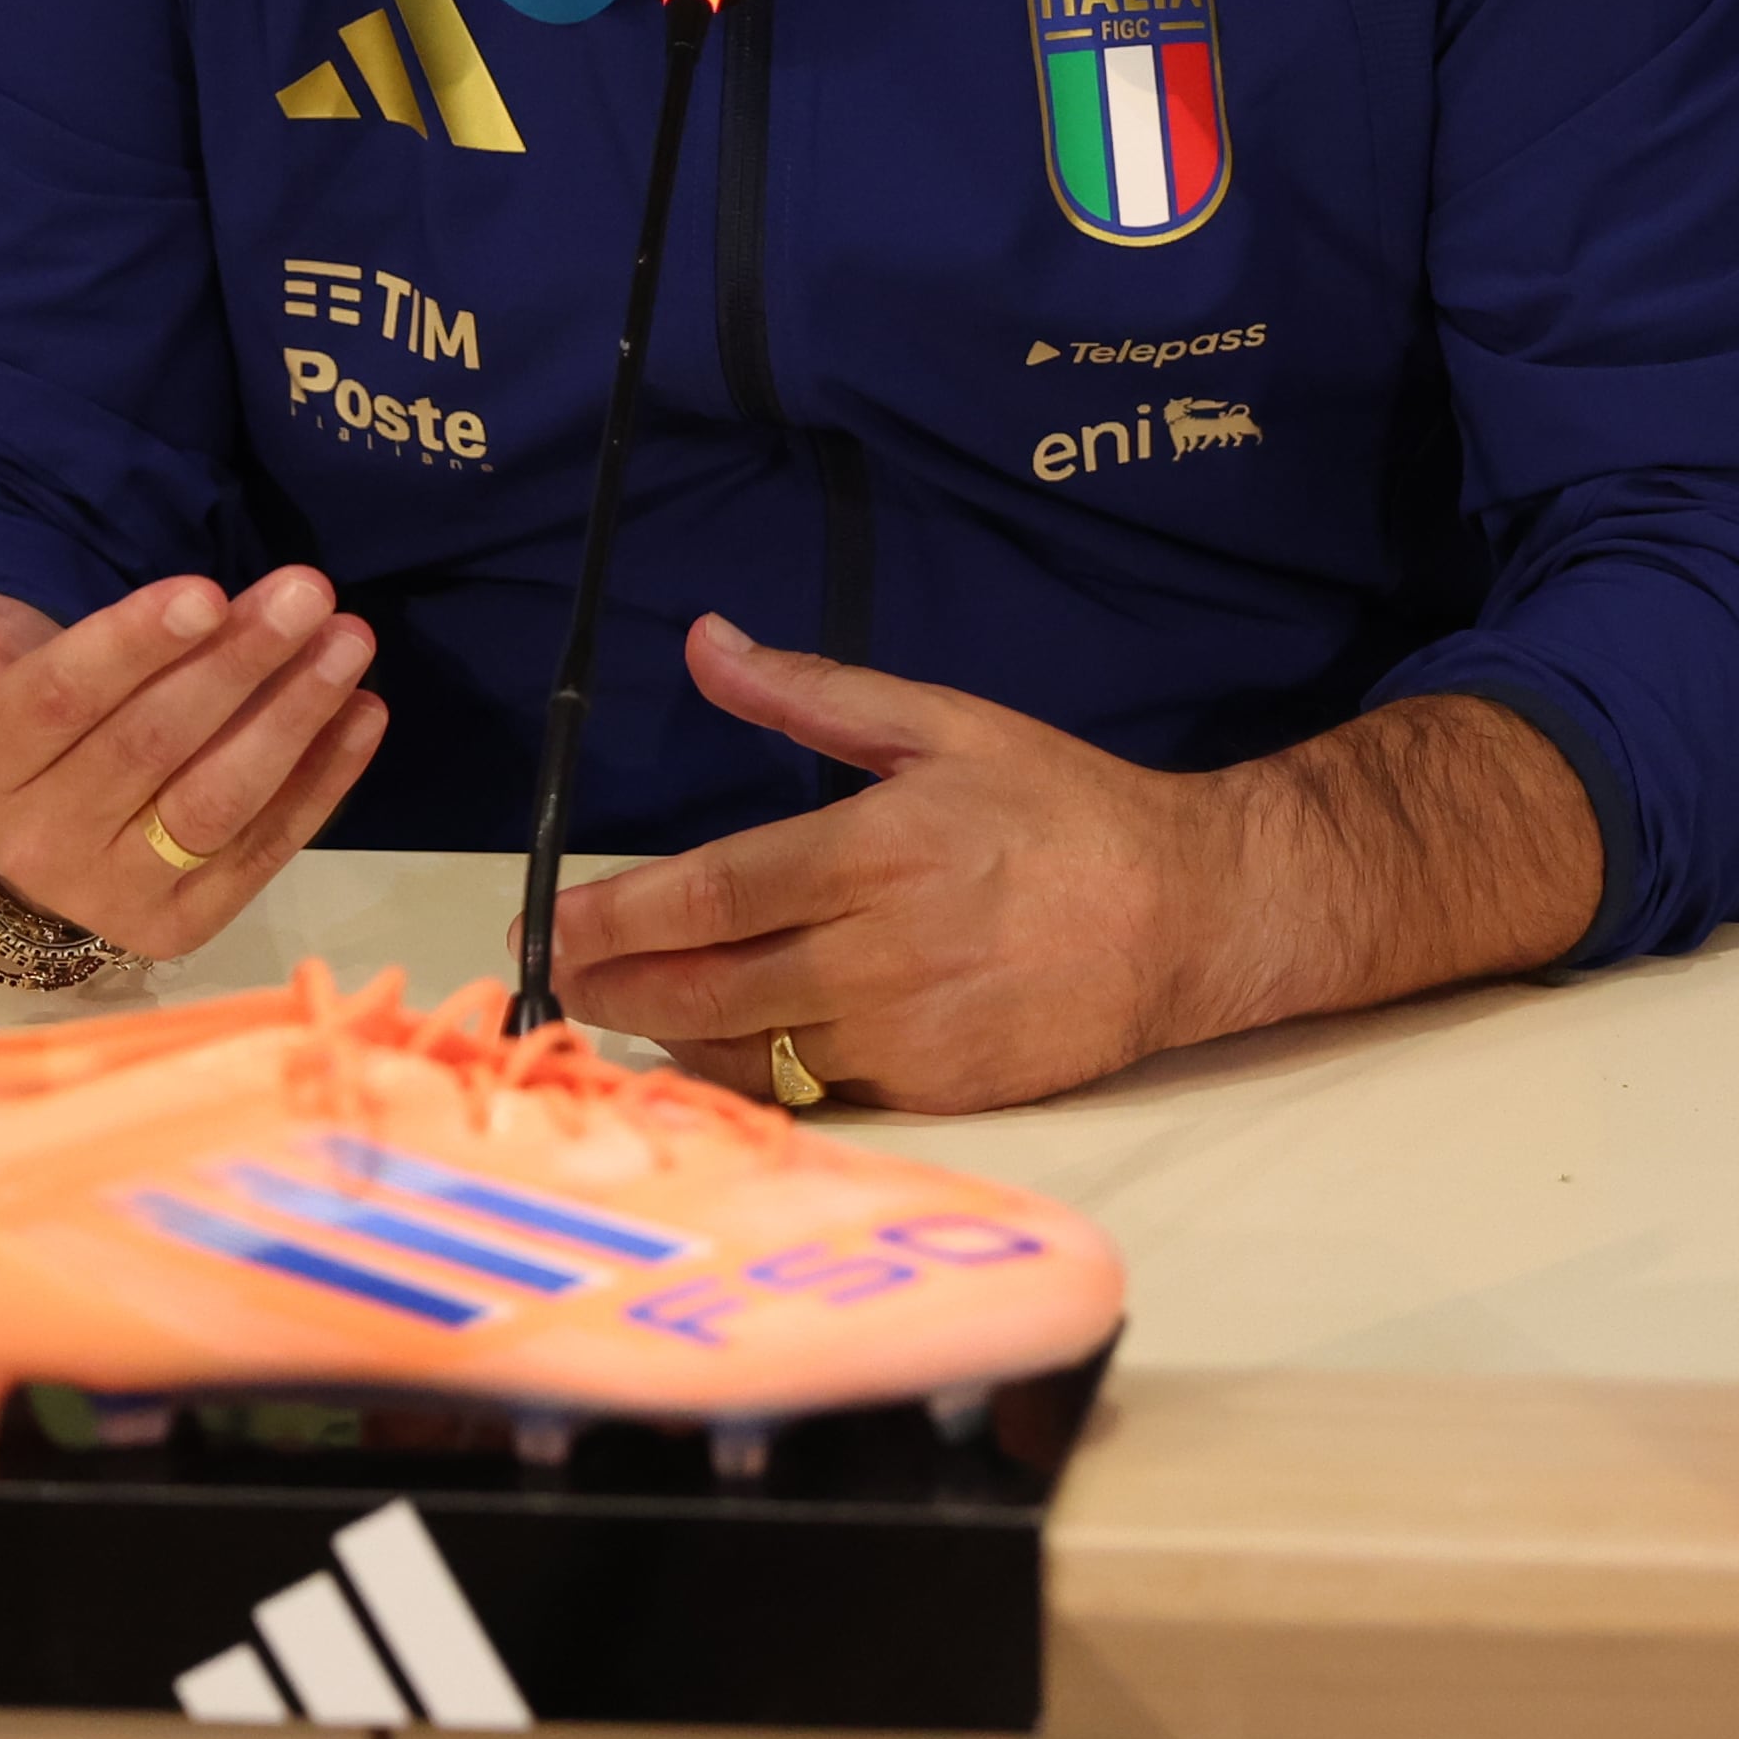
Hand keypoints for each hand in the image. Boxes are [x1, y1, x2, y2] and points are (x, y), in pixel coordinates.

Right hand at [0, 460, 384, 962]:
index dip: (133, 648)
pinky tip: (363, 712)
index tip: (204, 587)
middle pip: (152, 748)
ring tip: (350, 640)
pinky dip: (322, 784)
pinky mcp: (179, 923)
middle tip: (311, 589)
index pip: (62, 703)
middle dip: (237, 666)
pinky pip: (262, 851)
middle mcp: (37, 841)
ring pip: (215, 803)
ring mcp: (112, 892)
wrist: (9, 822)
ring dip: (293, 721)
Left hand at [543, 616, 1222, 1112]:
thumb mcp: (942, 723)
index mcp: (876, 853)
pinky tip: (721, 1047)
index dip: (618, 917)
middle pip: (705, 989)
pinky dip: (752, 1075)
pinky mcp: (937, 1095)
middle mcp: (881, 955)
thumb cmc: (1063, 809)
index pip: (710, 898)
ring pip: (747, 1054)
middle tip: (555, 976)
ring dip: (669, 1034)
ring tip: (624, 1004)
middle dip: (613, 984)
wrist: (1186, 916)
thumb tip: (708, 643)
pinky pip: (813, 1094)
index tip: (552, 923)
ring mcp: (908, 1036)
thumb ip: (811, 692)